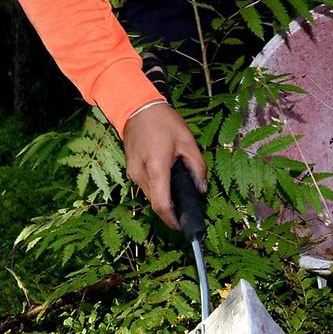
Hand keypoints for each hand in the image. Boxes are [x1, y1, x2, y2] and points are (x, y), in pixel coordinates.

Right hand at [123, 102, 206, 230]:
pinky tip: (167, 180)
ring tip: (178, 190)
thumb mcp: (188, 142)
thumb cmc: (164, 122)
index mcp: (156, 168)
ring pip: (149, 195)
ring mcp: (133, 173)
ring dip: (163, 198)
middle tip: (186, 208)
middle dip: (170, 210)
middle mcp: (141, 175)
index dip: (171, 220)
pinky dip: (157, 188)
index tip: (181, 226)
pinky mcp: (130, 170)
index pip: (161, 204)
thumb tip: (201, 189)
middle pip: (155, 202)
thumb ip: (197, 168)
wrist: (137, 107)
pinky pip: (145, 186)